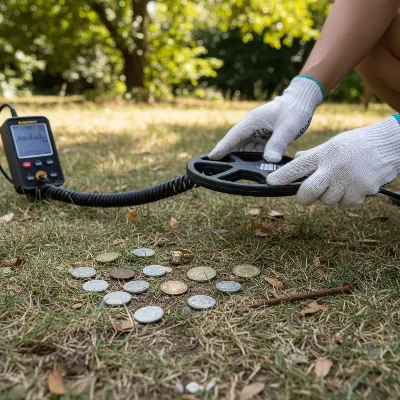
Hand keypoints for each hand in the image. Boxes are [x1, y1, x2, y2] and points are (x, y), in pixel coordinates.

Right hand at [209, 76, 323, 161]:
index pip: (234, 136)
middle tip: (217, 169)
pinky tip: (252, 167)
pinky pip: (254, 150)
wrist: (301, 102)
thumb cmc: (294, 110)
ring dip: (241, 159)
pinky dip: (252, 158)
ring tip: (233, 172)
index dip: (222, 147)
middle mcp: (251, 127)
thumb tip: (269, 160)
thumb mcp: (288, 127)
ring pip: (244, 148)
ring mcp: (256, 132)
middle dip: (227, 155)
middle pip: (235, 144)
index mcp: (252, 121)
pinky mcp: (263, 137)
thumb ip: (277, 143)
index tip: (211, 157)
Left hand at [267, 116, 399, 205]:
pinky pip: (346, 203)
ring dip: (331, 196)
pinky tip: (356, 184)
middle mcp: (333, 168)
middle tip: (305, 197)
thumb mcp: (333, 144)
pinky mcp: (361, 191)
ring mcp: (348, 181)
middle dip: (303, 198)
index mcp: (324, 154)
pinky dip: (348, 197)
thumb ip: (313, 155)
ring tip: (343, 180)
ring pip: (328, 201)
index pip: (297, 167)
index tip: (271, 182)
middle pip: (308, 193)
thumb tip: (296, 159)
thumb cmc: (357, 144)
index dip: (282, 176)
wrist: (390, 144)